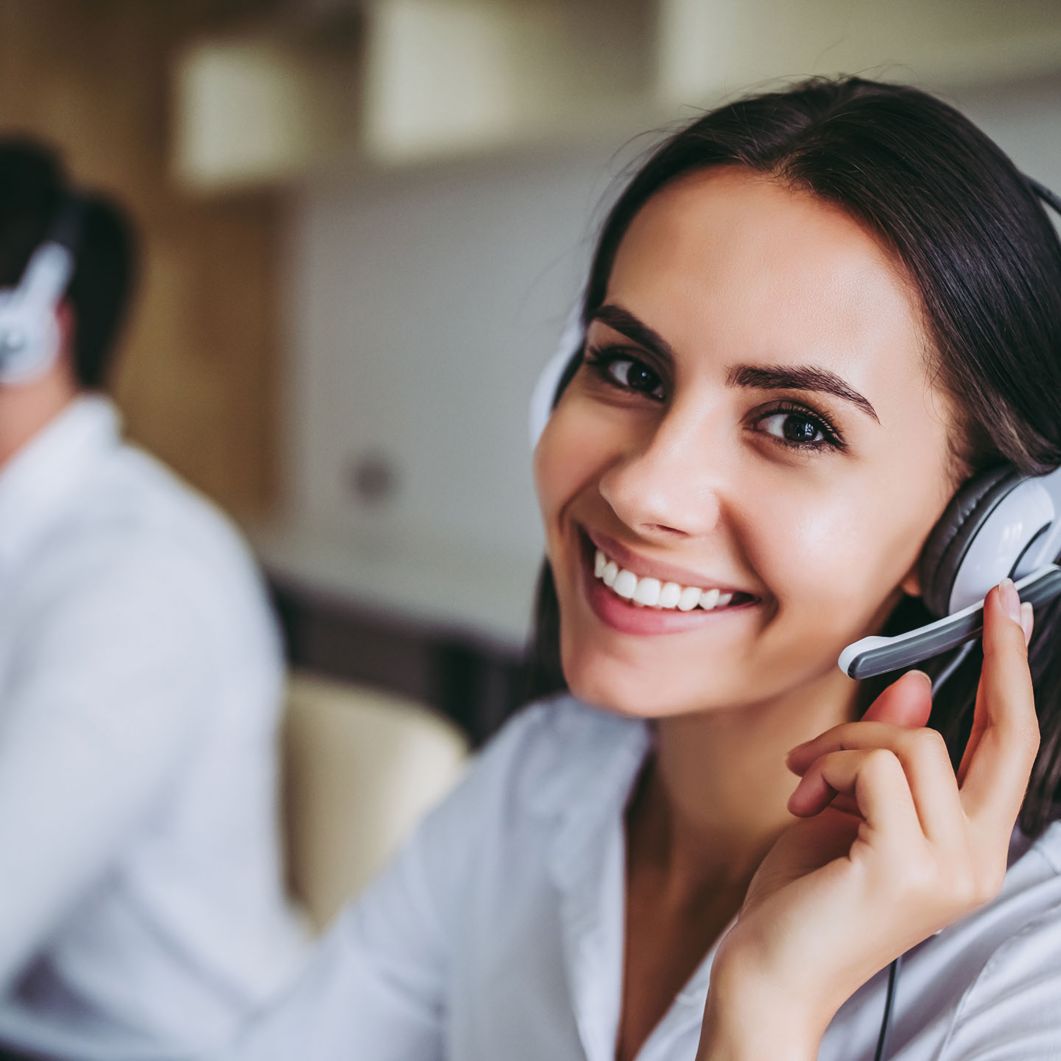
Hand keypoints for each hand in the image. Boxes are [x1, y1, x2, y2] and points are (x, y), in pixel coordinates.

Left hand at [706, 580, 1037, 1044]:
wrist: (767, 972)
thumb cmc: (804, 895)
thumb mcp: (847, 809)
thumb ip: (886, 756)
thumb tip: (920, 686)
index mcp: (970, 846)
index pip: (1013, 751)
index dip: (1016, 676)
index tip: (1010, 612)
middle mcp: (978, 861)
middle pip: (1007, 737)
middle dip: (1001, 657)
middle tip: (990, 603)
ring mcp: (950, 868)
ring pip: (912, 740)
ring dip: (842, 744)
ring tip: (804, 782)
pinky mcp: (907, 867)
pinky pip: (874, 766)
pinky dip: (828, 766)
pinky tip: (802, 803)